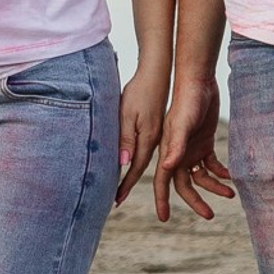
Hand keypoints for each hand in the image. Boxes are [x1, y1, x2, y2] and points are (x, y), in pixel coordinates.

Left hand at [115, 67, 169, 204]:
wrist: (156, 73)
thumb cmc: (139, 91)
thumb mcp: (128, 113)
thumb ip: (126, 138)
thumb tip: (123, 162)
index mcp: (147, 139)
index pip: (134, 168)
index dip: (125, 184)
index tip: (116, 200)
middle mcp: (153, 140)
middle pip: (139, 167)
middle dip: (127, 183)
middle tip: (117, 199)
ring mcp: (155, 133)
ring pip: (142, 158)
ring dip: (132, 172)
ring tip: (122, 184)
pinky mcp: (154, 126)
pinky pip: (144, 147)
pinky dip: (137, 158)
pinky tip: (132, 158)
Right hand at [152, 69, 234, 221]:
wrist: (199, 81)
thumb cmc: (187, 101)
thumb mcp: (182, 125)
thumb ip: (176, 146)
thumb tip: (166, 169)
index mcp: (168, 151)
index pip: (163, 182)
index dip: (162, 200)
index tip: (164, 219)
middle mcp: (178, 153)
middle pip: (185, 185)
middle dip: (196, 201)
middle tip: (209, 215)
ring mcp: (192, 148)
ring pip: (201, 176)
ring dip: (214, 186)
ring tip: (230, 193)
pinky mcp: (204, 141)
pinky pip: (211, 164)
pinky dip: (220, 172)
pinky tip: (230, 176)